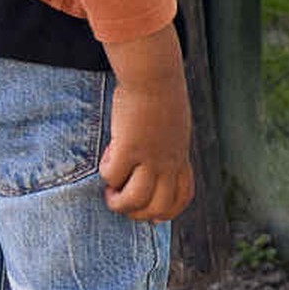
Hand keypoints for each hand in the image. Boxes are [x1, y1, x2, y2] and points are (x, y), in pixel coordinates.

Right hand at [99, 24, 194, 222]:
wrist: (155, 75)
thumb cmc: (160, 95)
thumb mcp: (173, 126)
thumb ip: (167, 147)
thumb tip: (154, 164)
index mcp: (180, 157)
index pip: (182, 198)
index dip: (165, 212)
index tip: (148, 211)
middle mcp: (169, 162)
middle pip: (159, 208)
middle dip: (137, 214)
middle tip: (121, 199)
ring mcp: (150, 157)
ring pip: (135, 200)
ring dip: (118, 203)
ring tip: (110, 191)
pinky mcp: (129, 147)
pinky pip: (112, 175)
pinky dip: (106, 173)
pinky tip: (108, 155)